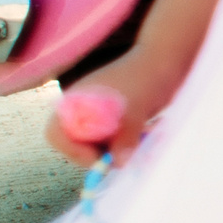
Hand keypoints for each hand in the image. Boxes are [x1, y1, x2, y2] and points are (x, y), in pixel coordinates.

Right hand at [43, 67, 157, 168]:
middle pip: (74, 145)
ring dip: (111, 152)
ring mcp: (97, 116)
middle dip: (94, 155)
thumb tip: (119, 163)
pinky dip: (122, 146)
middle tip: (119, 160)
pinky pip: (110, 142)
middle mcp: (82, 110)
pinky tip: (141, 139)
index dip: (72, 150)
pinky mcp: (113, 122)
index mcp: (76, 102)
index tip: (98, 158)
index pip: (56, 134)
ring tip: (134, 146)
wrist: (165, 59)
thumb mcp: (137, 107)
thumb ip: (126, 135)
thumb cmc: (146, 77)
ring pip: (94, 146)